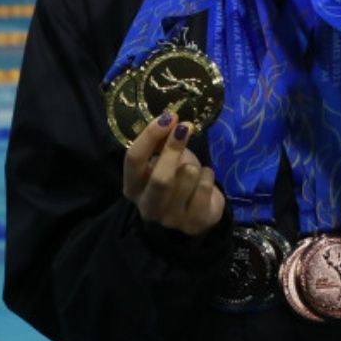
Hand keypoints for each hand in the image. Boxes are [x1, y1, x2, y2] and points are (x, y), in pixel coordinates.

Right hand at [122, 112, 225, 235]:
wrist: (198, 208)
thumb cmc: (175, 176)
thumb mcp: (163, 157)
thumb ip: (160, 141)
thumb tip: (169, 120)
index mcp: (132, 187)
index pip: (133, 160)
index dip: (150, 135)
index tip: (168, 116)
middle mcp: (147, 207)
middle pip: (160, 178)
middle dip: (173, 150)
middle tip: (186, 128)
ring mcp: (170, 219)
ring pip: (187, 179)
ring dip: (194, 166)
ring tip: (194, 168)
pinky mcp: (194, 223)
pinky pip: (205, 188)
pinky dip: (207, 176)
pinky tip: (204, 180)